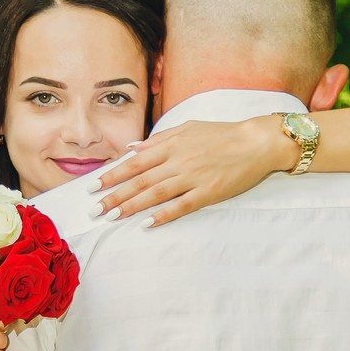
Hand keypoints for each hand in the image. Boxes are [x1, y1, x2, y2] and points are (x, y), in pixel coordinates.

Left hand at [91, 117, 296, 226]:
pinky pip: (182, 206)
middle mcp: (178, 161)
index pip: (134, 162)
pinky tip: (148, 223)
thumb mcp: (187, 128)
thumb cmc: (222, 134)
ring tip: (112, 217)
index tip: (93, 187)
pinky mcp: (209, 192)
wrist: (256, 142)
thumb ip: (159, 139)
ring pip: (155, 194)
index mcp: (171, 145)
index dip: (112, 175)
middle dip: (114, 195)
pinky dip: (164, 215)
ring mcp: (193, 177)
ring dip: (131, 207)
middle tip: (95, 209)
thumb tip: (131, 148)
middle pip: (140, 181)